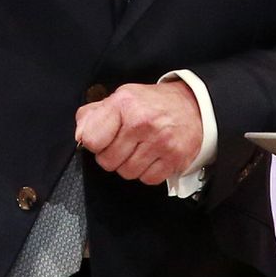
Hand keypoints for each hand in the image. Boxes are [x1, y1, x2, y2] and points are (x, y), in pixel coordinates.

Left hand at [74, 81, 202, 184]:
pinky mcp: (175, 158)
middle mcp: (142, 122)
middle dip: (113, 156)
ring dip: (130, 165)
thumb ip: (94, 114)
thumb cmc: (154, 104)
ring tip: (140, 150)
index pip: (90, 139)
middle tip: (125, 144)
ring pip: (127, 173)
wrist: (195, 106)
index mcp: (125, 103)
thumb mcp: (122, 97)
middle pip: (108, 161)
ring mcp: (160, 141)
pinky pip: (148, 179)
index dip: (95, 143)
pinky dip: (148, 172)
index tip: (104, 138)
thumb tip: (80, 136)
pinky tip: (154, 157)